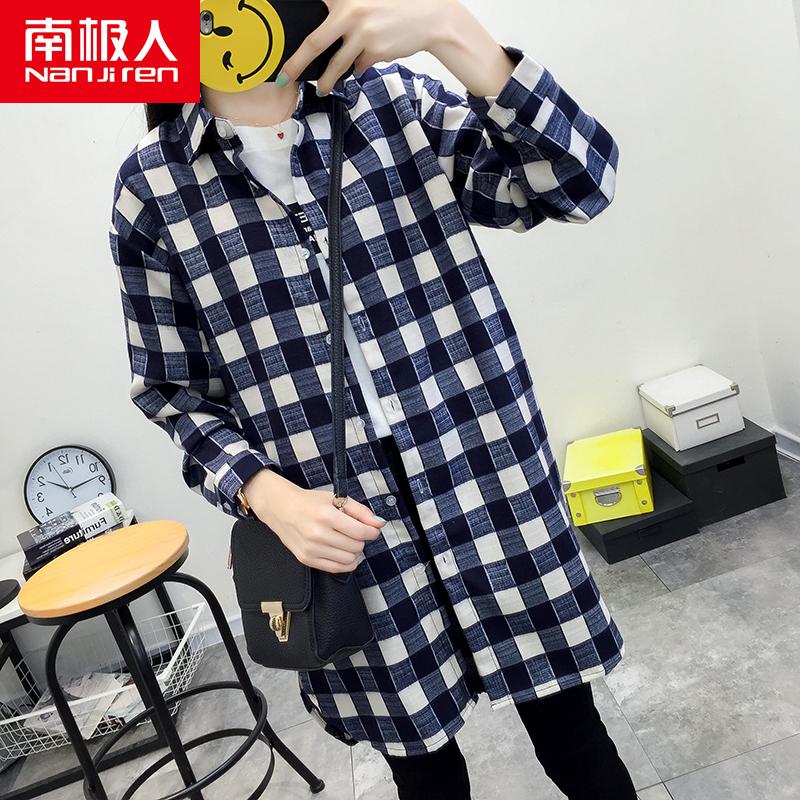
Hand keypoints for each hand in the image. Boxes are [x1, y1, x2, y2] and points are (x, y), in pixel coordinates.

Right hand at [241, 468, 385, 573]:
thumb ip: (361, 511)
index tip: (372, 530)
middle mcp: (317, 533)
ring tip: (348, 541)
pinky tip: (344, 553)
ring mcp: (311, 548)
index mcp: (326, 515)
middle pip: (356, 546)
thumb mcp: (336, 498)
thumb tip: (379, 523)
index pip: (361, 531)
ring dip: (354, 552)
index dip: (372, 531)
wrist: (281, 508)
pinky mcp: (306, 559)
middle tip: (356, 532)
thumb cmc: (309, 502)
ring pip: (349, 560)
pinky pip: (335, 569)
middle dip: (361, 540)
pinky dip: (345, 563)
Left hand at [281, 0, 459, 95]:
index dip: (297, 36)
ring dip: (328, 80)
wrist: (430, 17)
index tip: (281, 49)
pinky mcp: (374, 51)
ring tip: (322, 89)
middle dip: (296, 64)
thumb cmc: (397, 7)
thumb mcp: (366, 2)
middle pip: (314, 44)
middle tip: (286, 76)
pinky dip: (360, 65)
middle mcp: (350, 12)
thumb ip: (345, 13)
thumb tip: (323, 43)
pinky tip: (369, 57)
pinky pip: (359, 65)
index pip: (314, 7)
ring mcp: (362, 34)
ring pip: (337, 64)